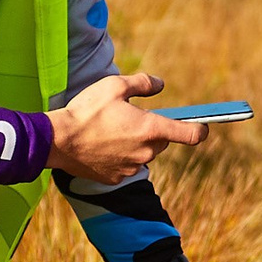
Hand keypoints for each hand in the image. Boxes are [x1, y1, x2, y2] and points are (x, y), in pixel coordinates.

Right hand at [47, 73, 203, 184]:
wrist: (57, 141)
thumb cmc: (86, 110)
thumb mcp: (114, 85)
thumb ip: (143, 83)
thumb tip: (160, 84)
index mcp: (150, 129)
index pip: (191, 134)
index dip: (201, 129)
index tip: (203, 126)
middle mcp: (146, 152)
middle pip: (162, 141)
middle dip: (153, 131)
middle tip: (129, 118)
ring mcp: (131, 167)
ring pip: (144, 153)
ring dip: (135, 143)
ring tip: (110, 131)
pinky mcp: (116, 178)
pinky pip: (126, 165)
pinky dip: (119, 156)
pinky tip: (101, 145)